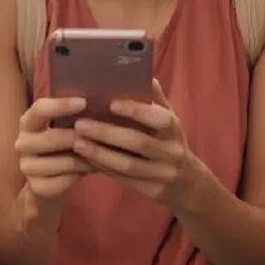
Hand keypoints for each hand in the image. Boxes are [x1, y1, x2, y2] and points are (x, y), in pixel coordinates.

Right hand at [13, 96, 91, 202]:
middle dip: (80, 138)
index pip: (39, 109)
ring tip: (99, 156)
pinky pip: (65, 181)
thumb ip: (74, 116)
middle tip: (101, 138)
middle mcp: (22, 143)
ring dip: (85, 160)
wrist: (49, 179)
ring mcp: (26, 167)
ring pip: (64, 163)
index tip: (84, 102)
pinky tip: (85, 172)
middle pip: (54, 138)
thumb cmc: (62, 145)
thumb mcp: (63, 127)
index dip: (61, 105)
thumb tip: (99, 103)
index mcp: (28, 122)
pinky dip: (79, 177)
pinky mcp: (36, 186)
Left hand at [70, 80, 200, 204]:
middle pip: (138, 143)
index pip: (159, 119)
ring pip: (127, 165)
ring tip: (77, 143)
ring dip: (99, 154)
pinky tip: (84, 159)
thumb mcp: (169, 121)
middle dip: (107, 133)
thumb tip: (143, 74)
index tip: (111, 103)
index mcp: (174, 130)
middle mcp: (170, 152)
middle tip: (80, 124)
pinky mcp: (151, 191)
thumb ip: (155, 100)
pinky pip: (123, 179)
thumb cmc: (170, 143)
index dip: (136, 111)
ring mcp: (161, 174)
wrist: (188, 184)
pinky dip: (102, 168)